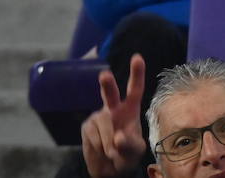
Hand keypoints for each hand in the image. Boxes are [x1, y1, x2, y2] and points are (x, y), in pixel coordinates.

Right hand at [81, 55, 145, 177]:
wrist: (109, 166)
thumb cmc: (127, 154)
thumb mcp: (135, 151)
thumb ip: (130, 144)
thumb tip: (118, 137)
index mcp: (131, 108)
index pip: (135, 89)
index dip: (137, 73)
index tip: (137, 57)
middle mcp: (114, 108)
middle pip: (110, 95)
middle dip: (107, 85)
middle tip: (105, 75)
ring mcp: (98, 116)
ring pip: (104, 126)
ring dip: (109, 143)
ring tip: (113, 151)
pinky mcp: (86, 126)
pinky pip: (93, 137)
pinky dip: (99, 146)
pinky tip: (102, 149)